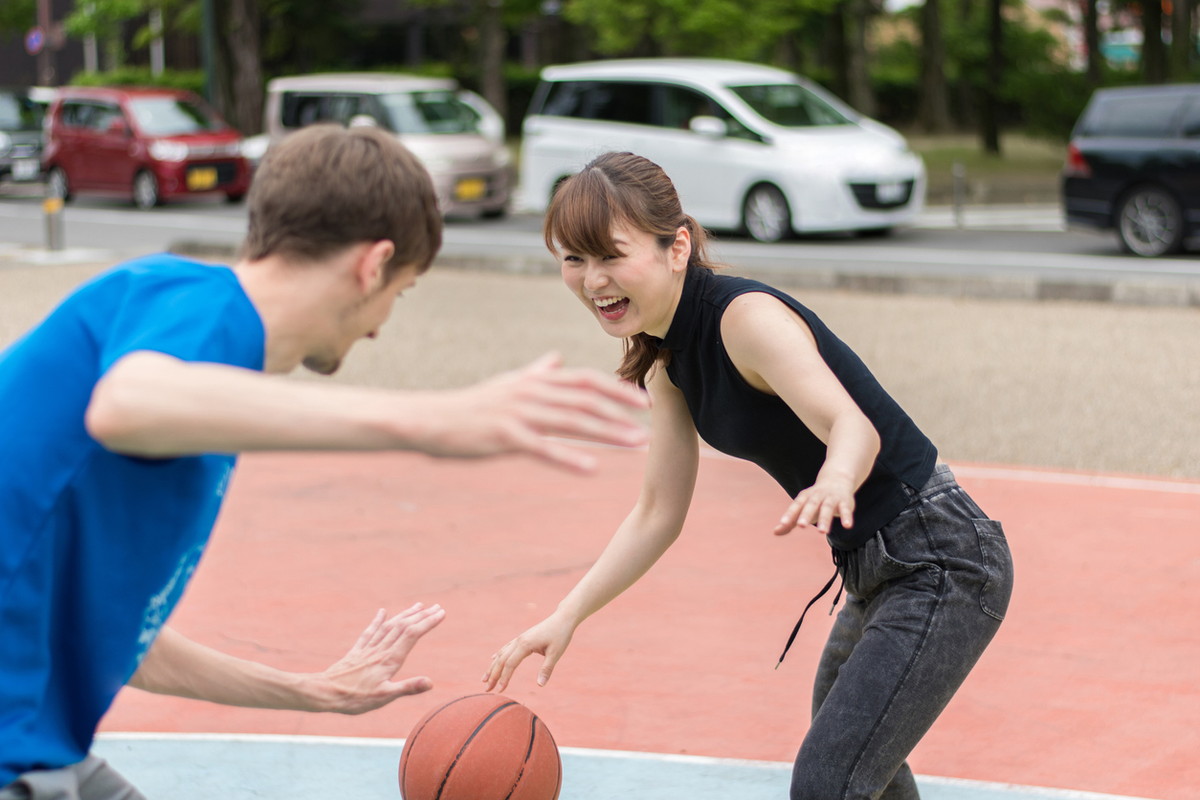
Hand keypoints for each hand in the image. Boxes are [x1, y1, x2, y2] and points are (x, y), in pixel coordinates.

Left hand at [314, 604, 444, 713]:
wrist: (325, 693)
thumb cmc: (355, 698)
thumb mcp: (384, 697)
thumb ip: (408, 688)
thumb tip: (430, 682)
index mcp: (389, 659)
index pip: (412, 635)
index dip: (427, 622)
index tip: (441, 613)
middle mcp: (380, 650)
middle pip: (404, 627)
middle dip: (422, 616)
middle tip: (437, 607)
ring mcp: (368, 649)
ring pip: (390, 626)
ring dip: (405, 615)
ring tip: (418, 606)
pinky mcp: (357, 652)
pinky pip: (370, 632)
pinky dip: (378, 620)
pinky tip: (382, 612)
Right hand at [424, 353, 649, 471]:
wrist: (429, 419)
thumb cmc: (470, 405)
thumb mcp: (507, 384)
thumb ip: (536, 373)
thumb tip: (555, 359)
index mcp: (535, 380)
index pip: (585, 379)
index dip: (617, 389)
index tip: (644, 401)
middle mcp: (532, 392)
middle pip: (586, 399)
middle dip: (621, 412)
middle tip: (650, 427)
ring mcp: (518, 413)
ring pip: (572, 421)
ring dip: (607, 432)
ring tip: (635, 444)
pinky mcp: (504, 436)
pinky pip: (543, 448)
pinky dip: (569, 458)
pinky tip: (592, 468)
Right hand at [482, 613, 575, 692]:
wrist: (563, 618)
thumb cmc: (561, 635)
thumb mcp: (556, 653)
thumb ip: (547, 669)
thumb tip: (540, 685)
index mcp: (525, 645)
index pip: (510, 664)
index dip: (504, 678)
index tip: (500, 690)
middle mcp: (519, 641)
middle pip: (502, 660)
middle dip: (493, 675)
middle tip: (487, 689)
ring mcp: (519, 638)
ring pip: (501, 654)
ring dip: (492, 667)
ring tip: (484, 679)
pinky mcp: (522, 638)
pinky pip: (506, 648)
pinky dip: (498, 655)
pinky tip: (493, 659)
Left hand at [774, 476, 855, 535]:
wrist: (837, 480)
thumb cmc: (815, 500)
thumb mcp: (802, 508)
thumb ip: (790, 521)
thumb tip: (775, 532)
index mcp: (805, 498)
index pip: (796, 505)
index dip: (789, 514)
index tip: (783, 523)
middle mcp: (818, 496)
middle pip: (811, 505)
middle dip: (806, 515)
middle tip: (800, 526)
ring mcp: (831, 498)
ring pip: (827, 508)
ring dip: (825, 519)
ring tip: (822, 532)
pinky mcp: (844, 502)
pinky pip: (845, 509)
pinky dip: (846, 517)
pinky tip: (847, 526)